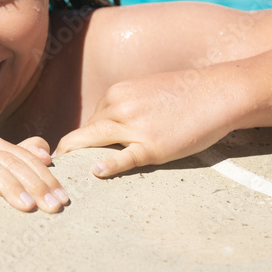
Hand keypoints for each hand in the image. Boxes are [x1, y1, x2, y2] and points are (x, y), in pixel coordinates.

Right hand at [0, 136, 69, 211]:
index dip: (47, 176)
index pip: (27, 157)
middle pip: (12, 162)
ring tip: (27, 206)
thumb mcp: (5, 183)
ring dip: (11, 186)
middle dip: (35, 185)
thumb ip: (24, 163)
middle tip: (51, 207)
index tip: (63, 198)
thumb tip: (47, 154)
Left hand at [54, 72, 237, 177]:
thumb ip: (128, 108)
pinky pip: (123, 157)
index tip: (68, 159)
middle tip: (51, 173)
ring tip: (60, 180)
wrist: (220, 92)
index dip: (81, 144)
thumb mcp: (149, 92)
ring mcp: (135, 127)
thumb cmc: (188, 94)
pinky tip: (94, 172)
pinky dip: (106, 164)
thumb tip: (114, 128)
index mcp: (117, 94)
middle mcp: (119, 107)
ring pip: (93, 143)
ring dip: (75, 161)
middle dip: (65, 154)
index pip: (91, 123)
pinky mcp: (152, 145)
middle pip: (83, 134)